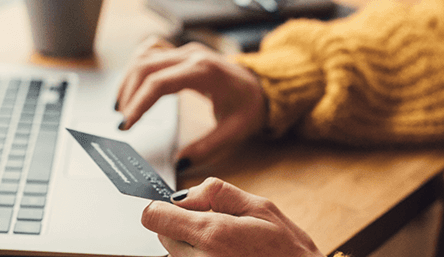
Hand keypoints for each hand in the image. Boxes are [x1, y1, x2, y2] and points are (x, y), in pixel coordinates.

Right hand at [115, 37, 266, 166]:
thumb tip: (179, 163)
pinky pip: (151, 51)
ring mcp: (186, 51)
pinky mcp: (182, 53)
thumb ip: (207, 147)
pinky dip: (137, 67)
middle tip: (121, 122)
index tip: (126, 125)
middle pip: (145, 67)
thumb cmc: (250, 105)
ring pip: (144, 57)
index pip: (159, 83)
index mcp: (204, 72)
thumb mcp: (234, 131)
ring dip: (128, 80)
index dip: (138, 104)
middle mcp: (192, 55)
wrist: (262, 85)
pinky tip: (131, 85)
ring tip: (121, 107)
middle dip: (128, 95)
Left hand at [141, 177, 321, 256]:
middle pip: (163, 236)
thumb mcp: (260, 207)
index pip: (154, 217)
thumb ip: (216, 193)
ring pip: (177, 255)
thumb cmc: (289, 251)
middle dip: (183, 226)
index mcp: (212, 235)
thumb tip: (184, 195)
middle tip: (219, 227)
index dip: (163, 207)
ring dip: (194, 247)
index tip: (178, 207)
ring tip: (230, 248)